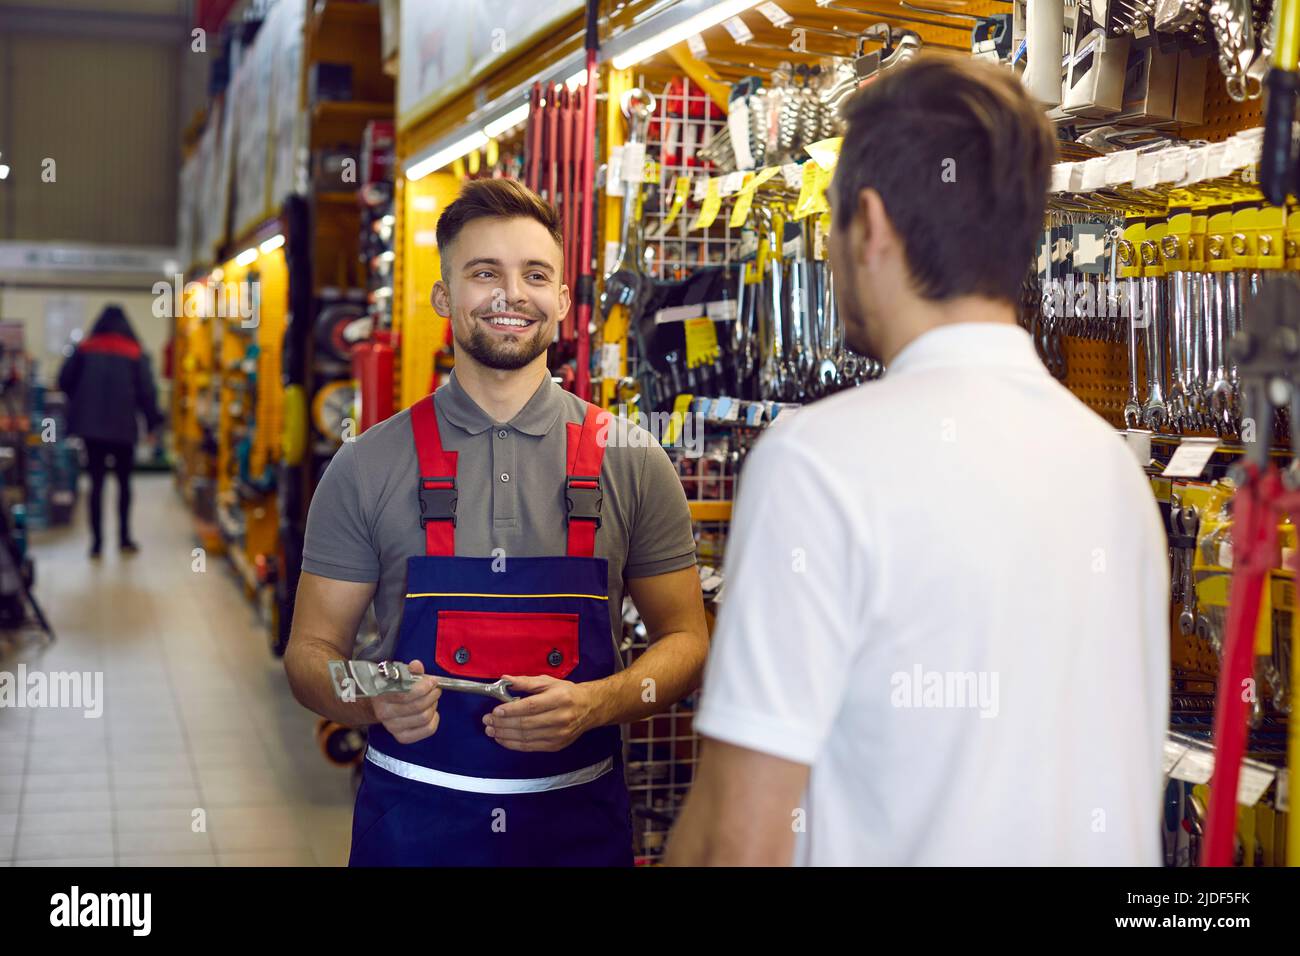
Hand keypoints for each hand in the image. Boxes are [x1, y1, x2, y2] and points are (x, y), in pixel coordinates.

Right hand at [372, 659, 441, 743]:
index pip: (406, 695)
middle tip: (435, 690)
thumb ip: (410, 670)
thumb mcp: (399, 676)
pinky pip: (427, 730)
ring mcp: (393, 727)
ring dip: (433, 706)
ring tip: (432, 700)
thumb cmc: (393, 689)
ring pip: (424, 718)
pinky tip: (432, 713)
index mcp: (382, 696)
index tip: (432, 681)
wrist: (381, 706)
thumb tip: (416, 665)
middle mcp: (385, 714)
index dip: (424, 687)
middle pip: (418, 707)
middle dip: (432, 696)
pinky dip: (435, 720)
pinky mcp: (402, 737)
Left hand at [483, 674, 600, 751]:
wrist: (589, 708)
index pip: (530, 706)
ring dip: (504, 735)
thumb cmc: (567, 693)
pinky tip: (502, 739)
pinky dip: (513, 744)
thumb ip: (526, 682)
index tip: (495, 711)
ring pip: (526, 737)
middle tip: (487, 721)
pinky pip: (530, 747)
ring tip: (491, 730)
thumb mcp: (548, 681)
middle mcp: (560, 718)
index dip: (510, 710)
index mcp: (559, 698)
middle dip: (503, 724)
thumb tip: (505, 679)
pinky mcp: (556, 746)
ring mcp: (559, 734)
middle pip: (526, 723)